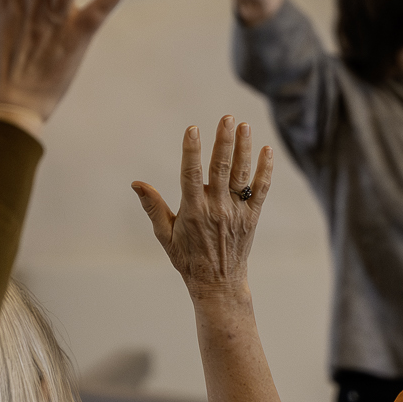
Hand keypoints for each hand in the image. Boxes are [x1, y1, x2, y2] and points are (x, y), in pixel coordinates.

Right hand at [133, 116, 274, 296]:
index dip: (191, 151)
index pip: (191, 174)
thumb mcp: (165, 236)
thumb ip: (153, 207)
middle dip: (223, 142)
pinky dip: (264, 170)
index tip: (193, 129)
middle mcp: (216, 209)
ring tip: (244, 126)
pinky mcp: (251, 216)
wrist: (218, 284)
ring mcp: (236, 212)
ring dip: (244, 149)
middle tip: (226, 118)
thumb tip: (136, 183)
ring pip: (242, 175)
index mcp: (193, 211)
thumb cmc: (188, 259)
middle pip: (221, 169)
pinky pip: (260, 189)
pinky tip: (266, 150)